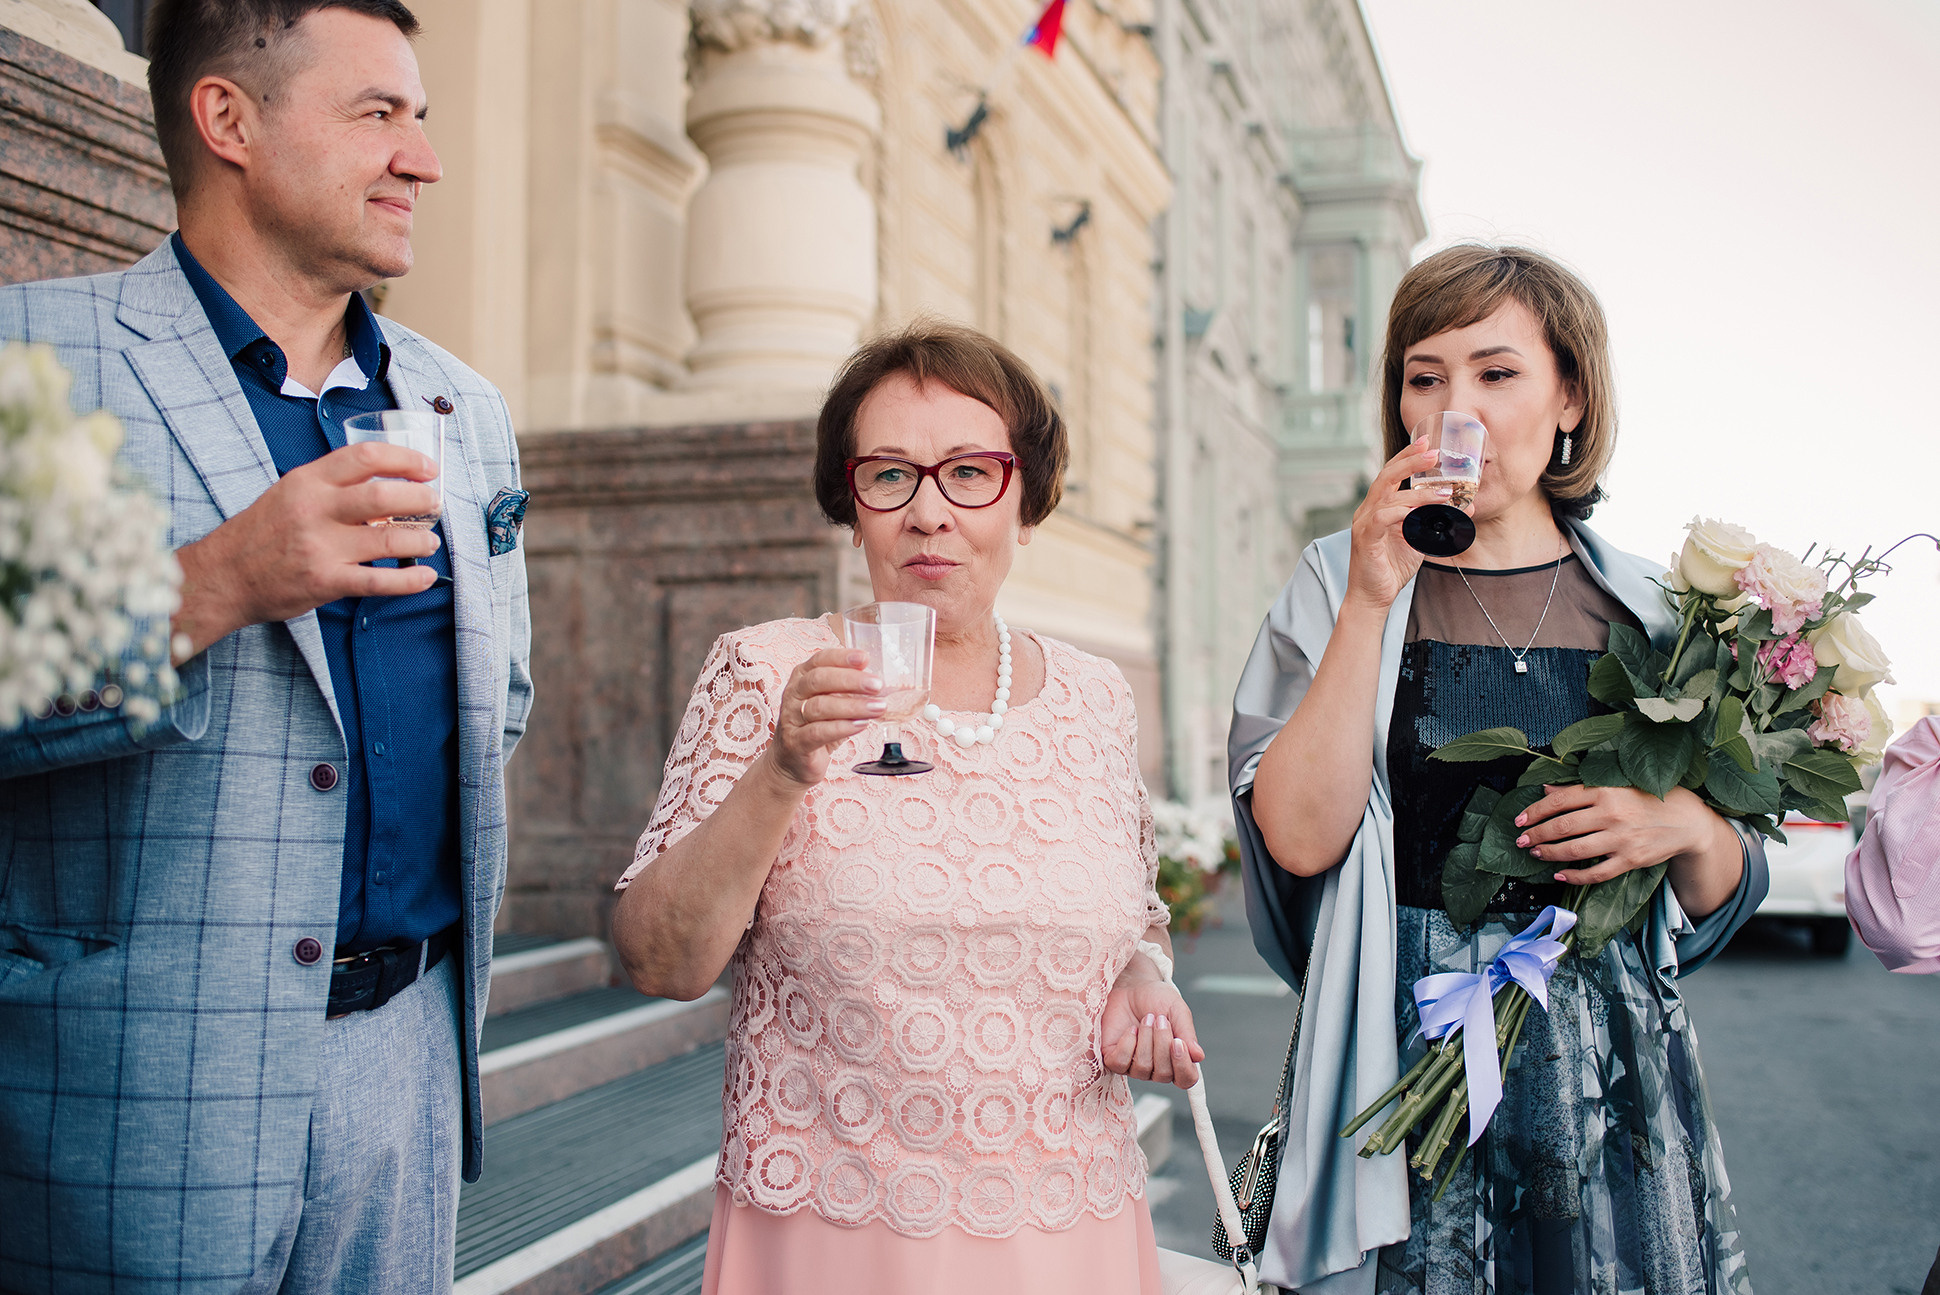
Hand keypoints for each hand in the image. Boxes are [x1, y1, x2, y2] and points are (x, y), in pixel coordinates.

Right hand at [171, 443, 443, 661]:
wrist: (224, 575)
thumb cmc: (264, 531)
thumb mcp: (291, 492)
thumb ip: (334, 486)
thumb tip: (391, 485)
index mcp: (308, 480)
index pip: (366, 456)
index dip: (406, 459)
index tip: (428, 468)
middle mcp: (315, 510)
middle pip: (385, 496)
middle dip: (421, 499)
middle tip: (435, 504)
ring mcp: (321, 547)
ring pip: (389, 540)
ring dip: (421, 540)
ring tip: (430, 541)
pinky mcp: (325, 581)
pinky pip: (379, 582)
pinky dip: (410, 580)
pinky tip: (425, 576)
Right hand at [763, 648, 885, 786]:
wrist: (793, 762)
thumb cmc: (817, 727)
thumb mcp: (834, 703)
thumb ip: (852, 691)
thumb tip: (883, 683)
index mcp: (802, 677)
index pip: (820, 659)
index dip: (842, 657)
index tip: (865, 658)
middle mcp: (793, 694)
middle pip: (819, 680)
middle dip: (851, 680)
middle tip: (877, 685)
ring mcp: (791, 718)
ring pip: (820, 706)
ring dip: (853, 706)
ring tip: (877, 708)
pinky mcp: (796, 742)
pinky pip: (818, 732)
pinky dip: (842, 727)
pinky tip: (861, 725)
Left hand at [1100, 958, 1203, 1088]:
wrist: (1132, 986)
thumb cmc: (1157, 999)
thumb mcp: (1177, 1011)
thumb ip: (1187, 1033)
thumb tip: (1198, 1056)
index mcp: (1177, 1059)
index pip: (1186, 1080)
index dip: (1183, 1066)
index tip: (1178, 1042)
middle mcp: (1157, 1068)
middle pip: (1163, 1074)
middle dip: (1161, 1043)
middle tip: (1159, 1019)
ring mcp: (1134, 1066)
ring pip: (1142, 1068)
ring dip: (1145, 1040)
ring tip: (1146, 1020)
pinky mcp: (1114, 1059)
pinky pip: (1120, 1064)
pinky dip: (1127, 1044)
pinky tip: (1131, 1029)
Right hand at [1344, 440, 1448, 612]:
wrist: (1373, 597)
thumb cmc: (1392, 567)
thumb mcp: (1419, 539)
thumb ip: (1435, 521)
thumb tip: (1462, 507)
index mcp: (1379, 507)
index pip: (1391, 474)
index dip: (1408, 457)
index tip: (1427, 442)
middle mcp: (1368, 510)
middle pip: (1386, 476)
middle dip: (1410, 461)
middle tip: (1433, 451)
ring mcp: (1364, 524)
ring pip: (1389, 496)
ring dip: (1419, 493)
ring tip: (1444, 492)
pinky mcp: (1365, 539)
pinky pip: (1381, 518)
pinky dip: (1399, 512)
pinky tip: (1416, 512)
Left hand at [1514, 783, 1727, 884]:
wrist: (1687, 820)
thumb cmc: (1646, 799)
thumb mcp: (1615, 785)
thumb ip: (1581, 789)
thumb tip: (1546, 790)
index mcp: (1605, 790)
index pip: (1560, 801)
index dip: (1535, 811)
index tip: (1519, 820)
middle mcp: (1611, 814)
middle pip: (1563, 827)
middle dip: (1537, 835)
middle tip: (1521, 840)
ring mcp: (1621, 839)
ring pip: (1575, 850)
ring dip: (1550, 854)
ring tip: (1536, 854)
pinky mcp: (1631, 860)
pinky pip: (1596, 873)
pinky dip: (1574, 877)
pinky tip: (1559, 875)